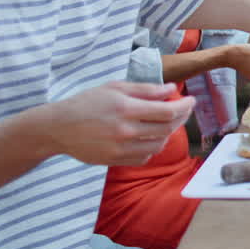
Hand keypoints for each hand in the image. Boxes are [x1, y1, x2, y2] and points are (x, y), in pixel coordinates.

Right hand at [40, 82, 194, 165]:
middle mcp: (125, 131)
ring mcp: (120, 149)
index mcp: (126, 109)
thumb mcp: (115, 87)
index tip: (191, 100)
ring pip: (158, 145)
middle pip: (167, 129)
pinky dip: (153, 147)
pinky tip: (151, 136)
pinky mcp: (116, 161)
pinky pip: (145, 156)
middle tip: (185, 109)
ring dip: (168, 133)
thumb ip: (145, 90)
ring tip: (168, 122)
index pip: (167, 111)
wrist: (59, 128)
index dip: (184, 106)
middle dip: (181, 118)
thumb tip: (171, 90)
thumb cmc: (87, 103)